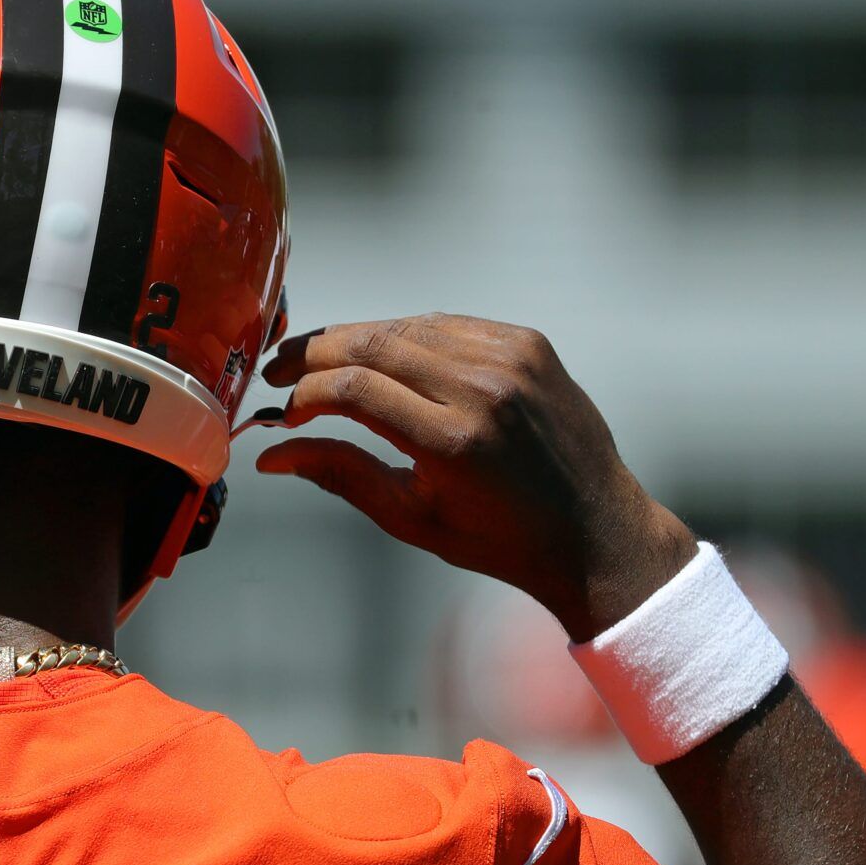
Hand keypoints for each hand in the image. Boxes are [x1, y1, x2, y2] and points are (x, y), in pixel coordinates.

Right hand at [256, 313, 695, 639]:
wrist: (594, 530)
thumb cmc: (499, 540)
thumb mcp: (412, 519)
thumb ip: (341, 475)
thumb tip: (271, 455)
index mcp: (454, 443)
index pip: (353, 390)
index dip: (304, 393)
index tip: (282, 411)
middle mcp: (485, 391)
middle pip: (374, 345)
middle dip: (316, 354)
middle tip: (279, 369)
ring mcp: (512, 360)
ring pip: (407, 326)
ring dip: (356, 339)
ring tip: (321, 360)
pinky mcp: (530, 344)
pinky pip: (448, 324)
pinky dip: (406, 334)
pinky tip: (380, 353)